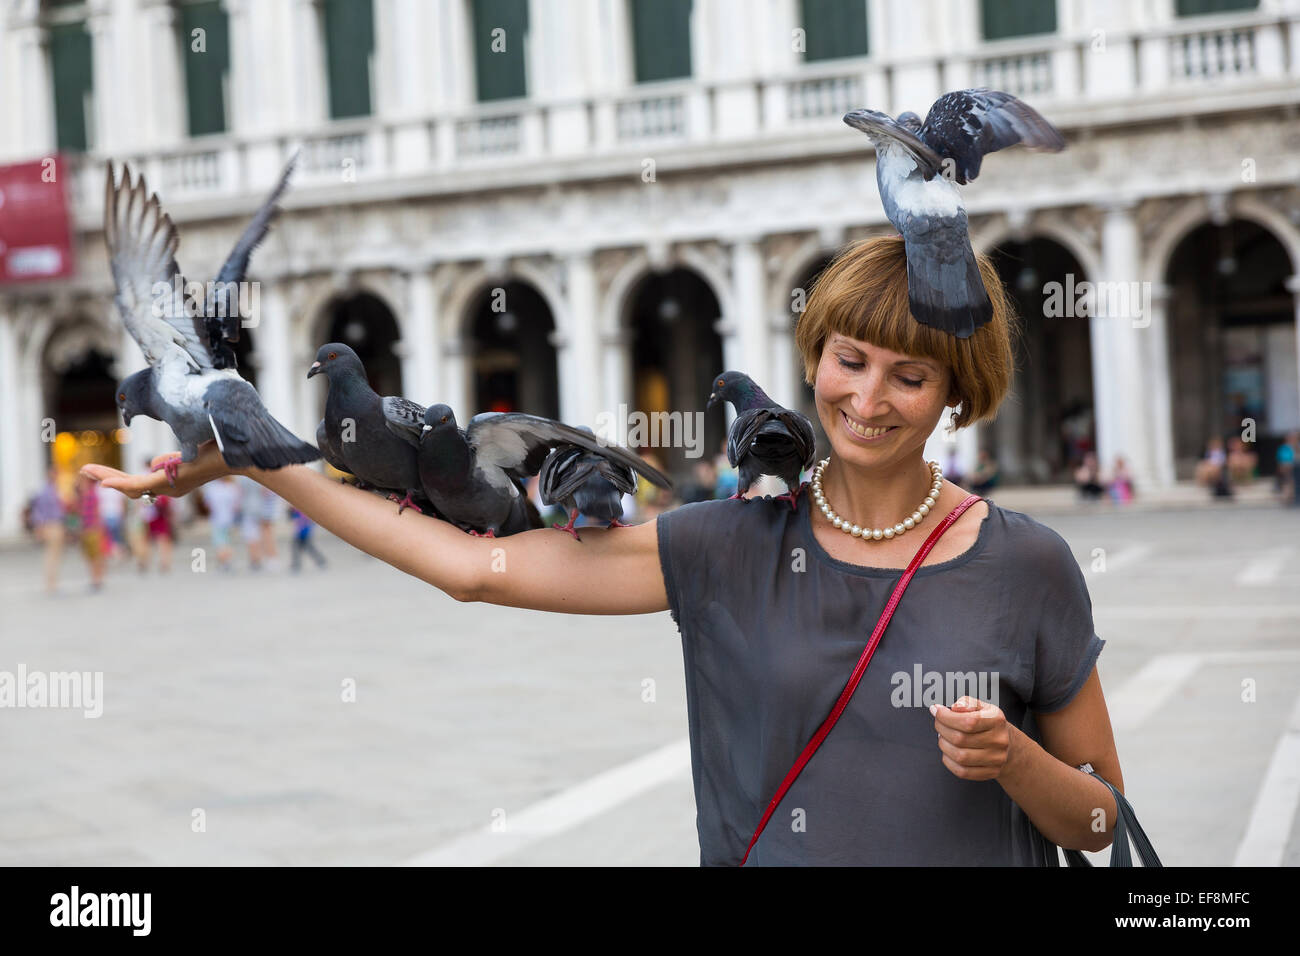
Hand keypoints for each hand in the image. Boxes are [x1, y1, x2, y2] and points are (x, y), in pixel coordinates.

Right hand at [79, 440, 231, 498]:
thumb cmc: (218, 450)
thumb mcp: (187, 453)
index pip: (139, 484)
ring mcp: (169, 487)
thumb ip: (170, 460)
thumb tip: (155, 463)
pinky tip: (104, 482)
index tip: (101, 474)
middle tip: (85, 471)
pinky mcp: (169, 482)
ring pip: (130, 486)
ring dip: (106, 479)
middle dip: (106, 479)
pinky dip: (119, 484)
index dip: (118, 480)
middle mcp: (169, 489)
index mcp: (172, 483)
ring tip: (87, 471)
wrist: (237, 453)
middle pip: (130, 487)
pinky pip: (139, 485)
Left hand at [931, 696, 1014, 781]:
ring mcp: (996, 759)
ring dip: (944, 745)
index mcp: (996, 720)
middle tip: (938, 723)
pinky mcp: (991, 772)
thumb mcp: (981, 706)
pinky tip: (948, 752)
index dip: (946, 716)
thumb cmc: (988, 723)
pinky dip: (949, 761)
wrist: (1007, 743)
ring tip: (943, 737)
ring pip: (960, 756)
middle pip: (960, 739)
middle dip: (941, 729)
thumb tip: (955, 708)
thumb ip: (967, 703)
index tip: (936, 711)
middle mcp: (998, 740)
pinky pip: (962, 771)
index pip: (967, 721)